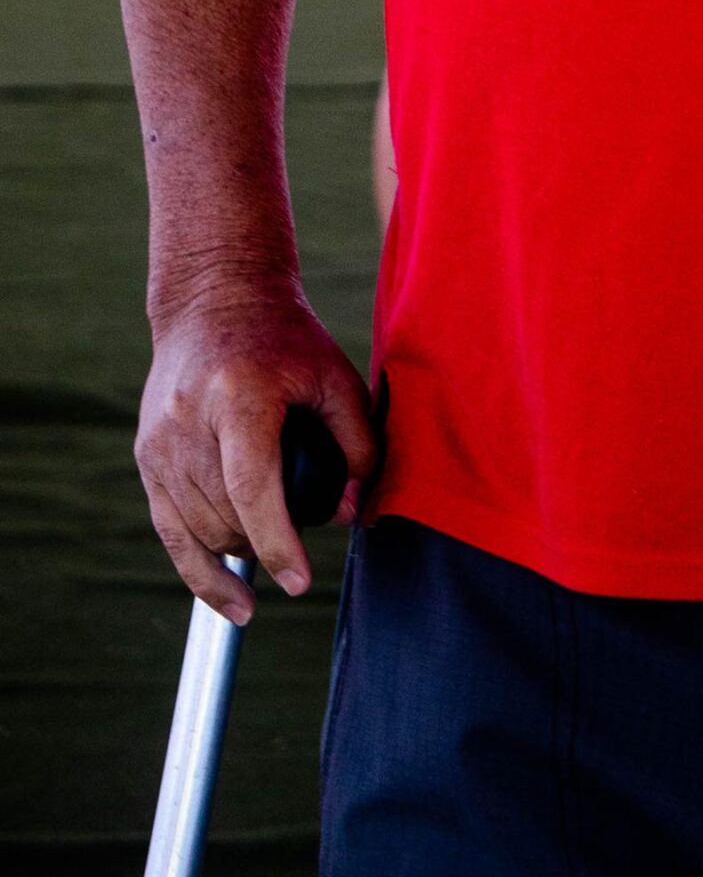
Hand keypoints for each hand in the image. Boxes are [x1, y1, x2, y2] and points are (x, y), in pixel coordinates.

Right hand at [136, 277, 378, 625]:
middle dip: (268, 541)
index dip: (276, 542)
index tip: (299, 582)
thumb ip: (354, 443)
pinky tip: (230, 602)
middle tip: (303, 535)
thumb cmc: (283, 338)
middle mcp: (187, 422)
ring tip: (273, 544)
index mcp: (236, 396)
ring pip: (199, 529)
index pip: (250, 488)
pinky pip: (170, 531)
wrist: (215, 301)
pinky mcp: (147, 455)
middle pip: (225, 516)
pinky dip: (200, 569)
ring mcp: (159, 442)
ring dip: (240, 550)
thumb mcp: (334, 376)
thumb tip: (350, 513)